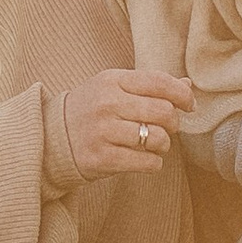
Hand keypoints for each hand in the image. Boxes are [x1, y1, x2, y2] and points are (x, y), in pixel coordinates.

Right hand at [63, 65, 194, 177]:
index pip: (160, 82)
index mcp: (112, 80)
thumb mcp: (114, 88)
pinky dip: (154, 162)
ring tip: (154, 143)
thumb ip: (149, 85)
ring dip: (164, 144)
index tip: (189, 105)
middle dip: (174, 122)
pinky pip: (147, 162)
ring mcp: (103, 131)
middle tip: (167, 127)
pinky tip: (145, 158)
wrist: (52, 136)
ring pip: (158, 138)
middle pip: (164, 112)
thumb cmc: (92, 109)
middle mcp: (107, 103)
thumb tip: (187, 85)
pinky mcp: (102, 158)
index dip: (182, 94)